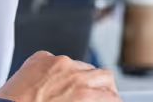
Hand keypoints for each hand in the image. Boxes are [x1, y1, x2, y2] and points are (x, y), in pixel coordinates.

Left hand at [0, 51, 119, 101]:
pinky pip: (59, 61)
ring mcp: (55, 61)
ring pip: (82, 65)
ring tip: (76, 94)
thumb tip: (96, 100)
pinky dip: (61, 72)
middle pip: (104, 75)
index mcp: (83, 94)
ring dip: (84, 79)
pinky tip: (54, 86)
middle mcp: (72, 72)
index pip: (113, 96)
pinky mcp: (40, 57)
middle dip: (105, 90)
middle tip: (102, 99)